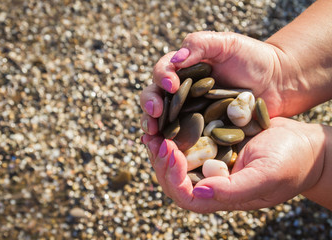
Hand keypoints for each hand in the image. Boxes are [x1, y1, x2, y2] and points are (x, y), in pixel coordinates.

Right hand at [140, 31, 298, 136]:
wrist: (278, 83)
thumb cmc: (253, 58)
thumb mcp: (227, 43)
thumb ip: (200, 44)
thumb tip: (176, 59)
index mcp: (184, 69)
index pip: (162, 72)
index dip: (161, 77)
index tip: (171, 85)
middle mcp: (182, 91)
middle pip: (156, 97)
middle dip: (150, 104)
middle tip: (155, 112)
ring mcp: (190, 112)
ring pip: (163, 119)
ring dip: (154, 125)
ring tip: (153, 133)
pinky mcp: (202, 130)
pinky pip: (183, 137)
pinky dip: (172, 142)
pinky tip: (169, 149)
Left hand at [142, 117, 325, 212]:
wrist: (302, 144)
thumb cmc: (290, 162)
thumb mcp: (265, 176)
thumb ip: (233, 189)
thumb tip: (198, 192)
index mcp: (220, 196)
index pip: (185, 195)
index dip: (172, 176)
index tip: (171, 150)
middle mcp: (210, 182)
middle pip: (173, 179)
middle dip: (160, 160)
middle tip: (153, 138)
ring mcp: (209, 164)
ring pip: (174, 161)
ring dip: (160, 146)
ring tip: (152, 129)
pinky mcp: (211, 146)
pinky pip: (185, 142)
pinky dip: (172, 131)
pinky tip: (165, 118)